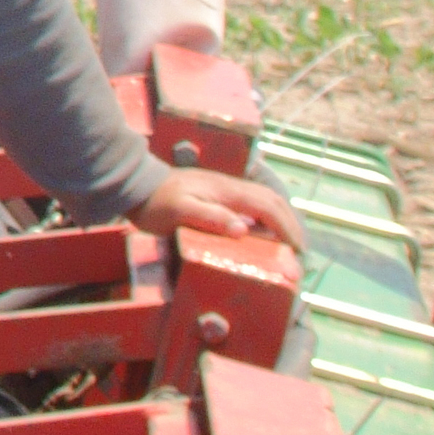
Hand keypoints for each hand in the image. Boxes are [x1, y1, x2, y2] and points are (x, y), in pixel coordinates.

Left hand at [128, 167, 305, 249]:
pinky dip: (265, 218)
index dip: (287, 228)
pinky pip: (250, 204)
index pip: (268, 207)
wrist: (134, 185)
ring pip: (263, 200)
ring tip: (287, 242)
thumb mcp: (180, 212)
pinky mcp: (216, 194)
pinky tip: (261, 233)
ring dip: (280, 219)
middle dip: (290, 223)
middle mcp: (230, 187)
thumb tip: (243, 229)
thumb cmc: (156, 202)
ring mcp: (223, 189)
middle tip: (299, 248)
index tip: (298, 250)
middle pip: (272, 201)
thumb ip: (210, 218)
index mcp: (227, 191)